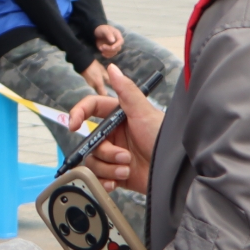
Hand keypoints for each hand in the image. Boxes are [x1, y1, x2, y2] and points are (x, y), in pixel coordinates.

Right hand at [66, 63, 163, 192]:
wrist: (175, 173)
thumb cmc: (163, 140)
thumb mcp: (145, 113)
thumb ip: (127, 91)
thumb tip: (113, 68)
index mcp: (118, 118)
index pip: (91, 109)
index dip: (78, 114)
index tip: (74, 125)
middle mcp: (115, 136)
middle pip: (91, 142)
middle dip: (106, 153)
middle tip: (124, 157)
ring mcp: (115, 156)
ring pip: (93, 161)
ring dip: (109, 168)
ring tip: (127, 169)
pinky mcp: (116, 174)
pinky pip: (98, 178)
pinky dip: (106, 181)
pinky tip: (118, 181)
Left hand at [94, 24, 123, 58]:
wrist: (96, 32)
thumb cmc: (101, 29)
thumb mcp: (104, 30)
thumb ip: (108, 34)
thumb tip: (113, 41)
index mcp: (117, 35)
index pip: (121, 41)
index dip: (117, 45)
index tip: (111, 47)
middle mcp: (117, 41)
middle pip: (118, 48)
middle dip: (110, 49)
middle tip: (102, 46)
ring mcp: (113, 46)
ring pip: (114, 52)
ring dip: (108, 52)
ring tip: (101, 48)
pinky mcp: (109, 50)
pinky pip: (110, 55)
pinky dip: (107, 55)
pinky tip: (102, 53)